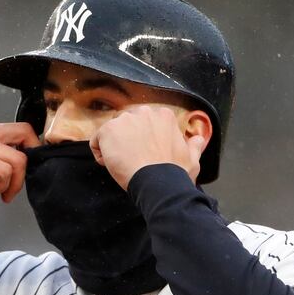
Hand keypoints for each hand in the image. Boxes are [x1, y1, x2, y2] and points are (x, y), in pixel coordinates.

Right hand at [0, 122, 39, 201]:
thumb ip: (3, 152)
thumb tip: (29, 157)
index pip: (21, 128)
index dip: (32, 145)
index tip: (30, 165)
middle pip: (23, 134)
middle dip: (28, 162)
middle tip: (20, 180)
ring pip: (17, 160)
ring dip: (14, 183)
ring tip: (3, 192)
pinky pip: (4, 172)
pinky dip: (1, 187)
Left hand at [89, 105, 205, 188]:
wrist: (158, 182)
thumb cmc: (175, 173)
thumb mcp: (191, 158)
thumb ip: (193, 145)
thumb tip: (197, 139)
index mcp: (163, 116)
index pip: (143, 123)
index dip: (142, 140)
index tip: (145, 155)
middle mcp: (143, 112)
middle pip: (126, 125)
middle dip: (126, 140)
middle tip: (132, 160)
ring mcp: (124, 120)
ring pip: (111, 132)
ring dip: (113, 147)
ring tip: (123, 164)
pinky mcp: (108, 131)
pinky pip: (96, 141)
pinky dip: (100, 154)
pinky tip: (111, 165)